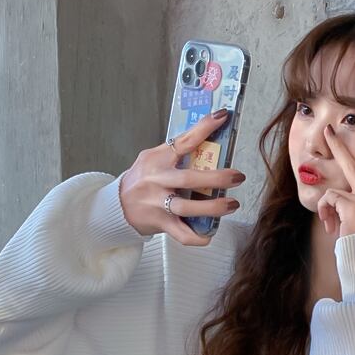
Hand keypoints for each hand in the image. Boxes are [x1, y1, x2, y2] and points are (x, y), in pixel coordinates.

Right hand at [119, 111, 245, 245]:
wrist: (117, 206)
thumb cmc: (142, 180)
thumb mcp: (153, 159)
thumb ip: (176, 153)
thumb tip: (209, 142)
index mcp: (157, 159)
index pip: (183, 141)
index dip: (204, 129)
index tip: (223, 117)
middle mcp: (157, 180)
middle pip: (189, 179)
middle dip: (217, 178)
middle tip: (238, 177)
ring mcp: (157, 203)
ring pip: (187, 207)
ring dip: (213, 207)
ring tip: (232, 204)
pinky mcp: (160, 223)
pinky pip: (181, 233)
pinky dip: (197, 237)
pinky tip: (209, 234)